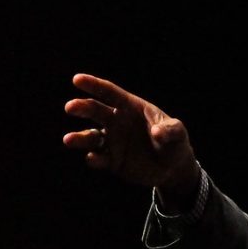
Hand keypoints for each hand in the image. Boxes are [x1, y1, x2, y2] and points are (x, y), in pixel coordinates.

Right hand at [63, 73, 199, 204]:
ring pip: (90, 137)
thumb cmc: (174, 143)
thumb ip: (171, 130)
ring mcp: (112, 141)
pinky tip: (93, 159)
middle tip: (71, 107)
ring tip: (69, 139)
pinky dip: (93, 159)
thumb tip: (158, 132)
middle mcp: (117, 121)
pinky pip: (98, 158)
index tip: (77, 79)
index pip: (110, 93)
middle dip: (82, 107)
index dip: (94, 85)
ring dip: (79, 138)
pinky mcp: (112, 160)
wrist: (172, 169)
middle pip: (95, 110)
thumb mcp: (178, 134)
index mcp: (131, 107)